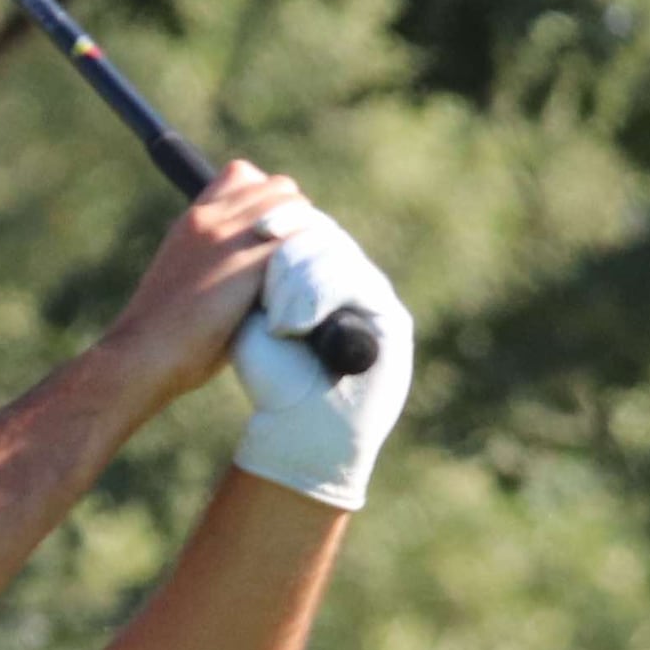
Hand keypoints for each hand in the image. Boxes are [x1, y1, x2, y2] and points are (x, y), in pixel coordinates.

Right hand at [96, 164, 295, 421]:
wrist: (142, 354)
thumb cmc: (165, 333)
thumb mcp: (187, 275)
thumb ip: (220, 261)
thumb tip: (260, 274)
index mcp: (193, 218)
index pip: (243, 175)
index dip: (267, 198)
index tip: (272, 232)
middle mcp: (211, 218)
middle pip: (279, 188)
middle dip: (296, 216)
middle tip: (296, 256)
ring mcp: (229, 239)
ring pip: (294, 208)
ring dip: (307, 235)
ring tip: (303, 271)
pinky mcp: (247, 265)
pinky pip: (298, 240)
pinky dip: (308, 257)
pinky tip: (304, 286)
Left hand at [227, 201, 411, 508]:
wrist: (297, 430)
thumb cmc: (272, 378)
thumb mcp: (256, 315)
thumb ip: (263, 269)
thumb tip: (260, 219)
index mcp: (322, 274)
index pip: (308, 224)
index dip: (284, 219)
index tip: (255, 230)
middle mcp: (353, 280)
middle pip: (324, 232)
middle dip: (288, 253)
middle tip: (263, 291)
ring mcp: (376, 299)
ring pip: (338, 253)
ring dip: (299, 280)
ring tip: (278, 321)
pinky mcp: (393, 322)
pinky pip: (357, 282)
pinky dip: (320, 296)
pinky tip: (293, 324)